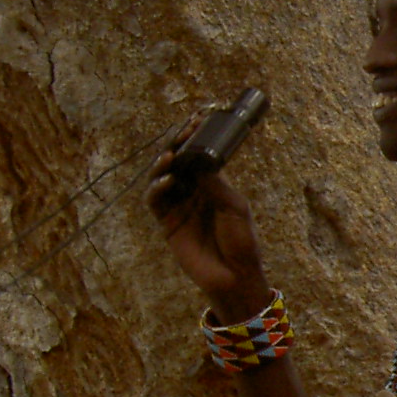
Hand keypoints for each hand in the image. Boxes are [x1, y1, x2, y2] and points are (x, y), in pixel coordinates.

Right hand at [145, 130, 273, 317]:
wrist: (235, 276)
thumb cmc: (241, 241)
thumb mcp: (234, 208)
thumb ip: (215, 185)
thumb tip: (199, 160)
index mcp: (212, 185)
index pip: (199, 156)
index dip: (195, 139)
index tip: (196, 120)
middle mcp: (193, 192)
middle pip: (177, 163)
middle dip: (177, 146)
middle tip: (181, 132)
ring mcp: (178, 207)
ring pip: (162, 178)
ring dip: (163, 164)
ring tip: (170, 155)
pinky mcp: (167, 224)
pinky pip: (155, 201)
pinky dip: (157, 188)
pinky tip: (167, 179)